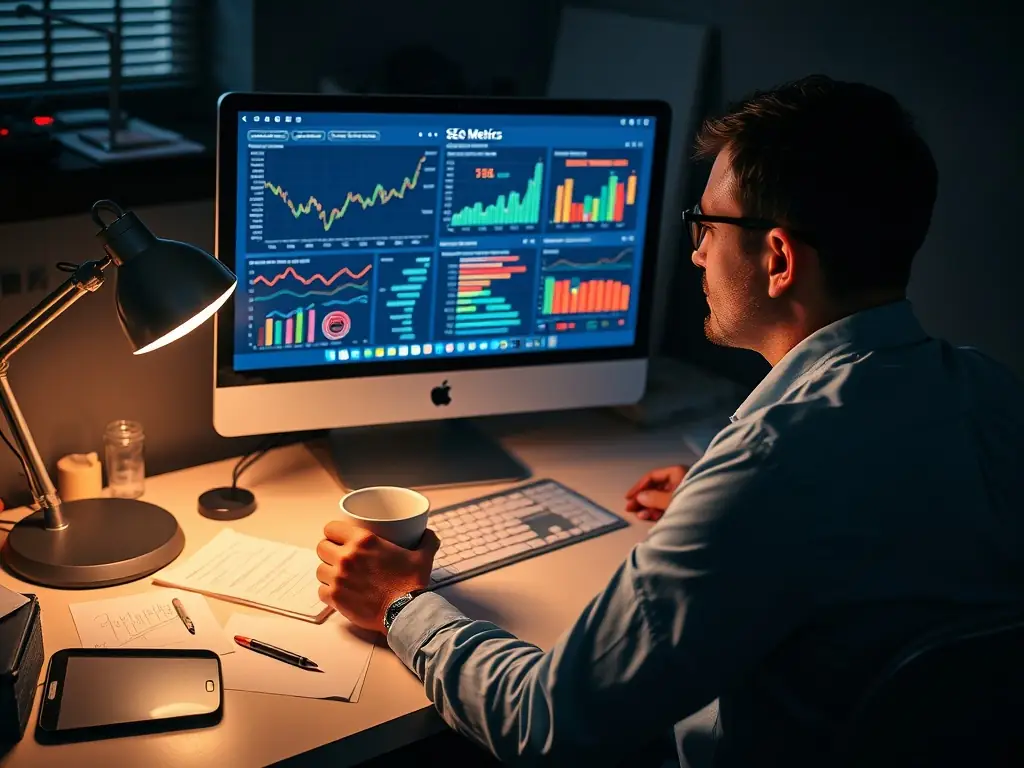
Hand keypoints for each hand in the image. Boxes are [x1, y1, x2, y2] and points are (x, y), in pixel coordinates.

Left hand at [315, 520, 439, 633]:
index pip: (331, 528)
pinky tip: (338, 592)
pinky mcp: (336, 598)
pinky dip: (328, 592)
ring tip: (338, 576)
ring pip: (319, 569)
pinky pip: (321, 591)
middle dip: (328, 550)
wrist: (405, 612)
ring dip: (327, 571)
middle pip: (321, 547)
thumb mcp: (423, 556)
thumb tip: (429, 533)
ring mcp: (338, 578)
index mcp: (363, 541)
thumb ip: (426, 541)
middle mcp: (346, 557)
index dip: (333, 532)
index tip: (338, 537)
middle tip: (338, 556)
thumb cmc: (412, 583)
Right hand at [624, 464, 688, 520]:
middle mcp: (680, 480)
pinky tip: (650, 517)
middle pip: (656, 488)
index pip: (652, 476)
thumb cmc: (694, 504)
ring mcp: (683, 492)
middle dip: (642, 499)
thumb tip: (641, 497)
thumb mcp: (670, 499)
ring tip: (640, 515)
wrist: (715, 519)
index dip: (638, 487)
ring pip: (660, 498)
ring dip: (648, 507)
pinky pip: (667, 505)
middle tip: (630, 508)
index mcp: (677, 472)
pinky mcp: (686, 504)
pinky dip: (658, 511)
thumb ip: (653, 498)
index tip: (629, 497)